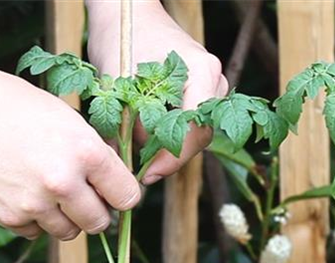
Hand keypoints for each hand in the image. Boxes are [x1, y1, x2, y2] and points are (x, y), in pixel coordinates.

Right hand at [0, 62, 140, 239]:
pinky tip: (21, 192)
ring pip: (68, 232)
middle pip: (100, 222)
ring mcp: (35, 203)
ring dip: (64, 218)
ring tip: (47, 191)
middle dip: (95, 212)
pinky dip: (33, 220)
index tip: (113, 193)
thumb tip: (120, 188)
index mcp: (86, 152)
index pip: (127, 197)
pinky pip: (35, 232)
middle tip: (82, 197)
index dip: (121, 195)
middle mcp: (63, 182)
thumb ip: (95, 156)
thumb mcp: (68, 120)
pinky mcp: (9, 216)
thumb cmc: (14, 106)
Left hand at [87, 0, 227, 184]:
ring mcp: (212, 86)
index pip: (195, 132)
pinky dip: (171, 134)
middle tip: (142, 172)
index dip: (171, 158)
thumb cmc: (122, 37)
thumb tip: (127, 166)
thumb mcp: (118, 83)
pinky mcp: (201, 90)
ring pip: (196, 132)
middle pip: (199, 135)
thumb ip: (127, 123)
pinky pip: (190, 122)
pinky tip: (148, 142)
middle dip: (170, 156)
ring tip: (142, 158)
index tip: (146, 174)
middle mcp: (215, 81)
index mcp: (203, 74)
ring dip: (170, 146)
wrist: (126, 10)